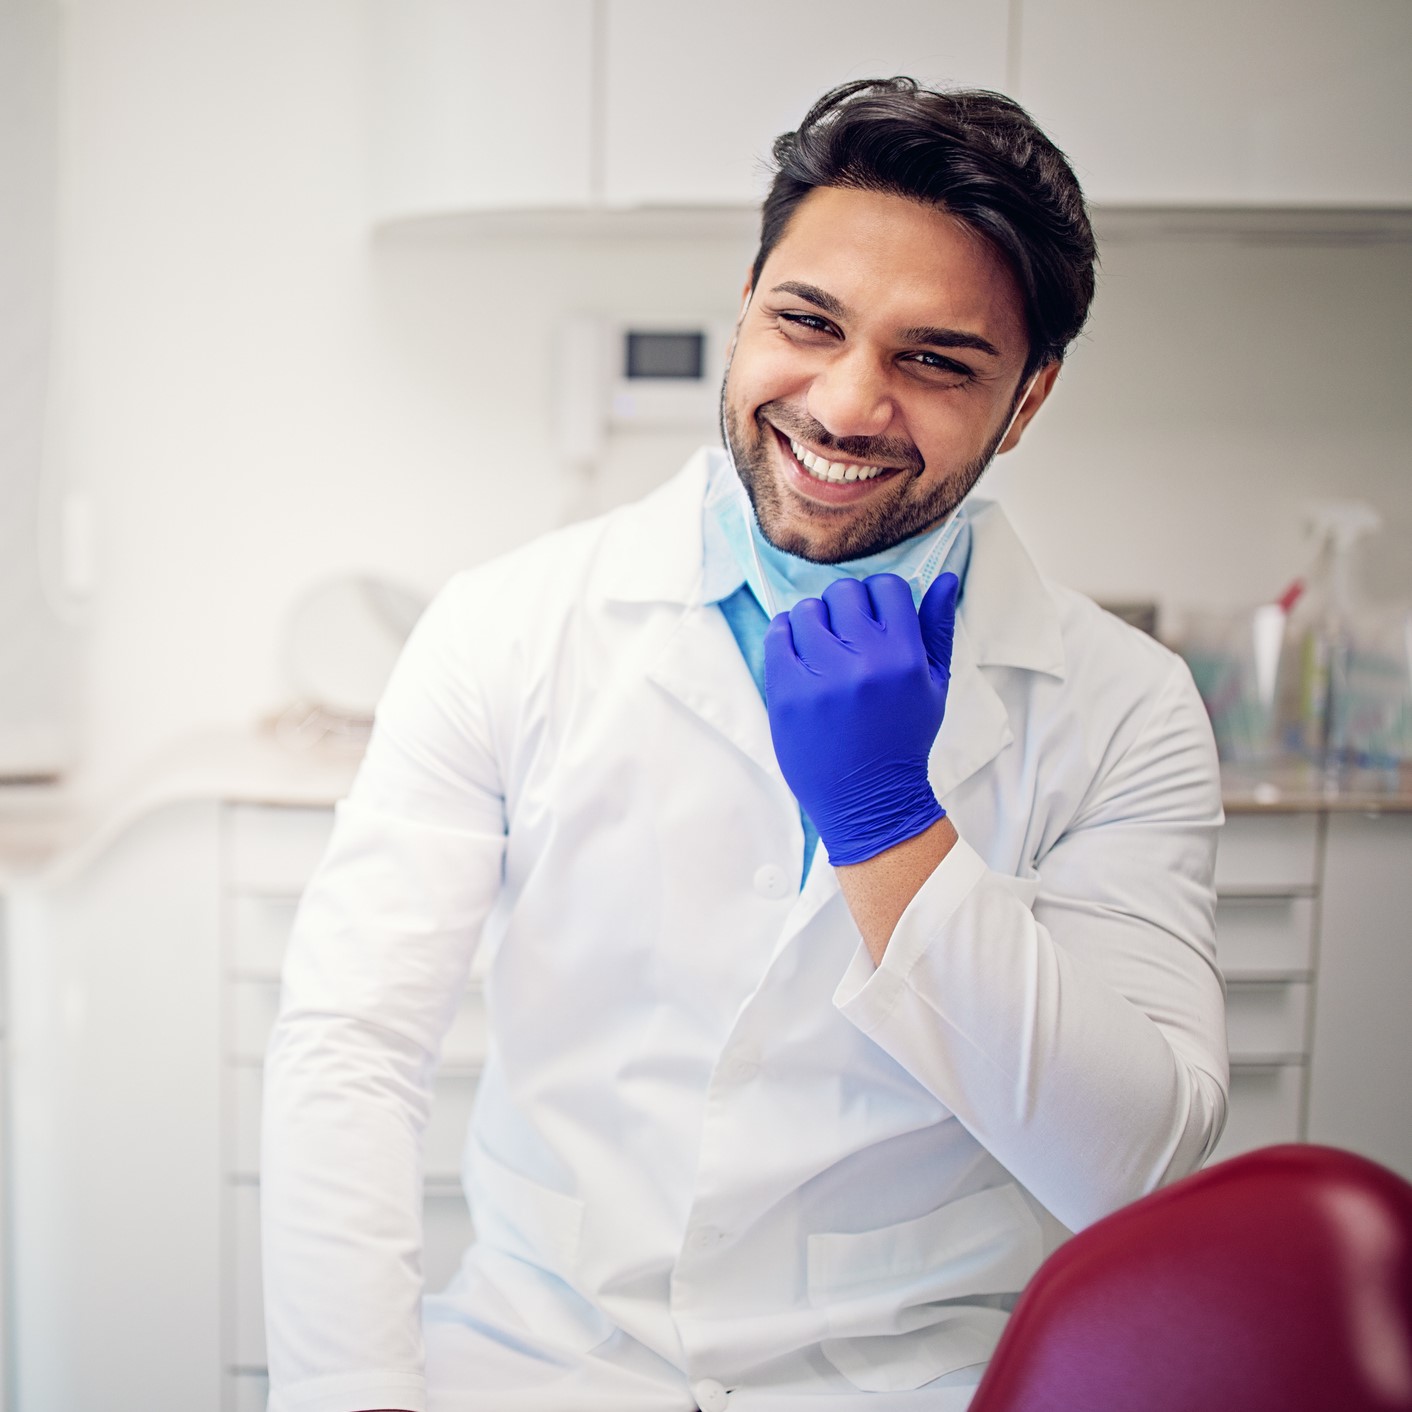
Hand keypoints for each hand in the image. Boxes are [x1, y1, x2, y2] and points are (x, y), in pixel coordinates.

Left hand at [764, 572, 958, 865]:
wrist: (869, 800)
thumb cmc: (903, 738)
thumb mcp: (934, 685)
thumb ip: (937, 628)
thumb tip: (944, 577)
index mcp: (905, 657)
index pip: (886, 585)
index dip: (880, 597)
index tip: (874, 618)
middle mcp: (864, 662)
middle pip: (844, 592)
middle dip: (846, 608)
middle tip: (847, 638)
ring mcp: (821, 677)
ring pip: (808, 609)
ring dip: (814, 622)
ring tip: (823, 650)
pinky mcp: (787, 692)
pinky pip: (778, 634)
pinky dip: (786, 636)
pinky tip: (801, 656)